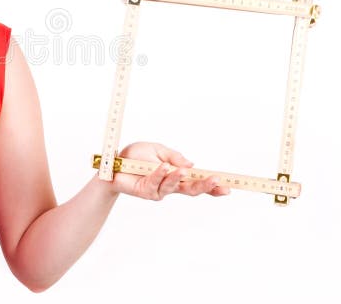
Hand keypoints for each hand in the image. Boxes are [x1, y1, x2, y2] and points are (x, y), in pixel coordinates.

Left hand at [107, 142, 230, 200]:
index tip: (227, 185)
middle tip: (218, 182)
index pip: (196, 181)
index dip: (212, 185)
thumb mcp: (157, 149)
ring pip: (173, 186)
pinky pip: (155, 181)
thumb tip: (191, 164)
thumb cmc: (135, 156)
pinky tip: (164, 167)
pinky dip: (160, 173)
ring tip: (185, 171)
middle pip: (191, 189)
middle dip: (205, 186)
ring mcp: (158, 190)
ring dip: (179, 177)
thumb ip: (173, 156)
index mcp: (175, 175)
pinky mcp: (145, 191)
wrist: (113, 162)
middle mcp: (169, 185)